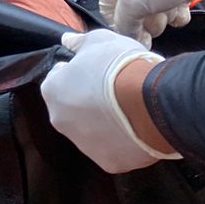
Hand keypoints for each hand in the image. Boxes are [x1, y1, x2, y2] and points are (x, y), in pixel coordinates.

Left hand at [41, 29, 179, 172]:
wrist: (151, 102)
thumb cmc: (120, 66)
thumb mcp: (99, 40)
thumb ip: (78, 42)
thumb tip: (66, 41)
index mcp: (53, 91)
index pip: (58, 79)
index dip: (77, 72)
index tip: (95, 70)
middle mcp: (61, 122)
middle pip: (72, 108)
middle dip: (87, 100)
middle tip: (112, 89)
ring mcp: (84, 146)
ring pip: (91, 132)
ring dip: (103, 122)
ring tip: (128, 109)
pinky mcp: (109, 162)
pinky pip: (113, 149)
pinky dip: (121, 141)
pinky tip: (136, 128)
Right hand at [100, 0, 204, 46]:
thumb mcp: (132, 1)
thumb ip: (125, 24)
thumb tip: (132, 38)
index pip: (108, 7)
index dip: (122, 25)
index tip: (137, 36)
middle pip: (132, 10)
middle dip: (146, 21)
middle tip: (157, 20)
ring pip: (153, 10)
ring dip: (164, 17)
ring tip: (171, 10)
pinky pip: (172, 5)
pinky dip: (178, 12)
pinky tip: (183, 8)